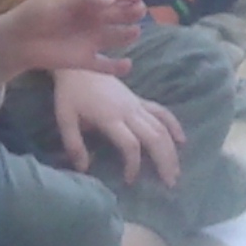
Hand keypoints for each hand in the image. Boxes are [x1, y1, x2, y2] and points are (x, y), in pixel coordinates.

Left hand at [0, 0, 143, 83]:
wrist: (18, 41)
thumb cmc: (37, 13)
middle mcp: (95, 18)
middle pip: (120, 14)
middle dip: (132, 12)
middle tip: (138, 11)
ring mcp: (92, 39)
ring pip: (119, 37)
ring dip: (129, 34)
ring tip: (134, 32)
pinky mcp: (86, 60)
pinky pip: (107, 66)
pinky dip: (118, 67)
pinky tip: (127, 64)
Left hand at [50, 68, 182, 187]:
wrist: (78, 62)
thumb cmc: (70, 92)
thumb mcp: (64, 118)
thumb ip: (74, 144)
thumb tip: (84, 169)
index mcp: (110, 117)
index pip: (130, 144)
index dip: (134, 165)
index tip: (130, 181)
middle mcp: (128, 111)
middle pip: (154, 137)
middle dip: (164, 161)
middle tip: (169, 184)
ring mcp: (136, 104)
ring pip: (161, 127)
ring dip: (171, 150)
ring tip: (175, 171)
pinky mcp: (139, 99)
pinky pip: (161, 112)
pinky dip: (173, 125)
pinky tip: (181, 140)